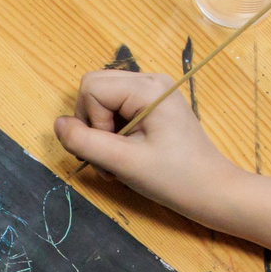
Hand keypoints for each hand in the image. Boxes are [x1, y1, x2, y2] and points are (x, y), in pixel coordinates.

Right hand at [53, 71, 270, 260]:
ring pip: (102, 101)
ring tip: (121, 160)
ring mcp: (152, 92)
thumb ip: (85, 142)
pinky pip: (116, 109)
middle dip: (93, 124)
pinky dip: (114, 133)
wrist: (212, 191)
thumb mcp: (124, 163)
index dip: (91, 121)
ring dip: (102, 132)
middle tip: (112, 156)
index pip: (91, 88)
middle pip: (94, 88)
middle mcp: (150, 80)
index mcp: (147, 87)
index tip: (113, 149)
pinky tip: (129, 154)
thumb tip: (58, 125)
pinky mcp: (153, 106)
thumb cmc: (174, 178)